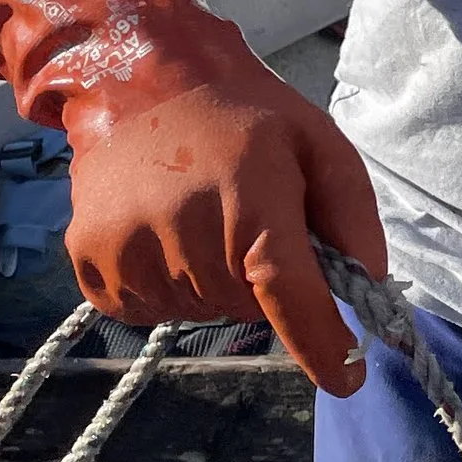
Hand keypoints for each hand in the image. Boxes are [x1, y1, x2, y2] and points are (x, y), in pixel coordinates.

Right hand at [0, 0, 387, 394]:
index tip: (349, 380)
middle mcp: (186, 234)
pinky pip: (148, 310)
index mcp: (251, 202)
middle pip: (248, 308)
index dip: (323, 344)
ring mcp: (130, 252)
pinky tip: (167, 233)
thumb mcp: (318, 144)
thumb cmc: (243, 115)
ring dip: (214, 281)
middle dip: (262, 282)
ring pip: (199, 312)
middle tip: (249, 220)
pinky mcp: (91, 264)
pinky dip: (168, 285)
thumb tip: (370, 287)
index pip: (291, 296)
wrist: (136, 81)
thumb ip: (352, 216)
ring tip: (203, 215)